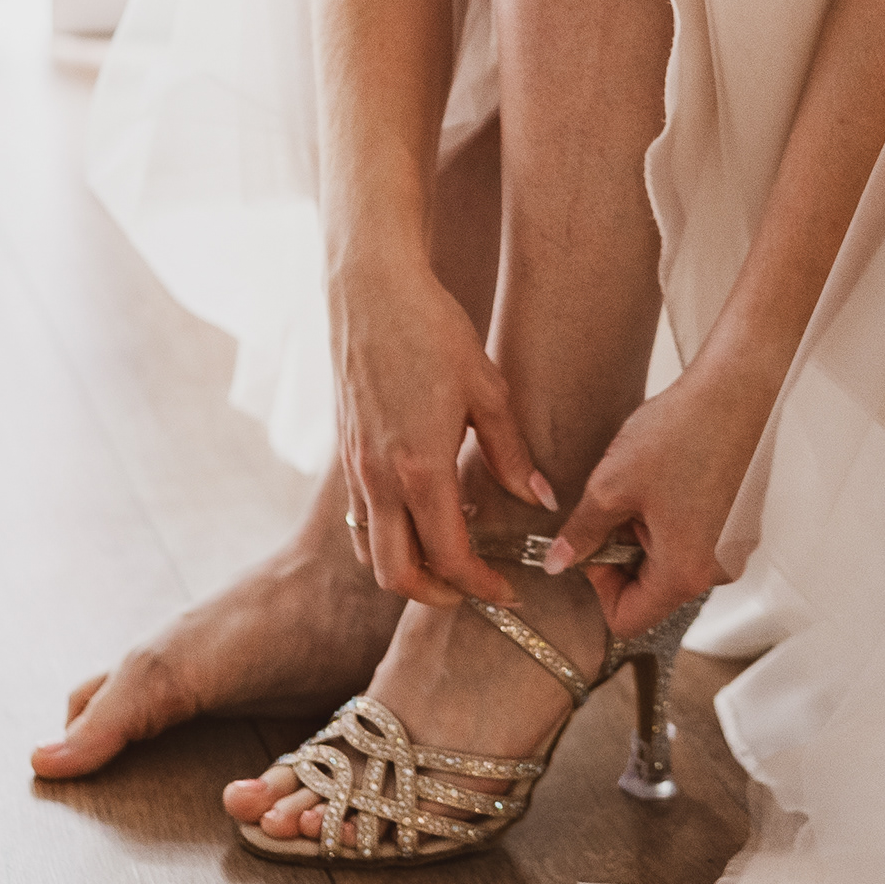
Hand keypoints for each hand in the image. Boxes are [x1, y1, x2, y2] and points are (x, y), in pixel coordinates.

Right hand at [330, 247, 552, 608]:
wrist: (371, 288)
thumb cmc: (432, 329)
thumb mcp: (487, 390)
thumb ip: (511, 454)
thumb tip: (539, 499)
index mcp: (419, 469)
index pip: (449, 559)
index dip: (482, 586)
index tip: (510, 589)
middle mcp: (378, 479)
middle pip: (396, 575)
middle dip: (437, 595)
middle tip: (476, 588)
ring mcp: (355, 467)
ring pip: (370, 551)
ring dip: (407, 569)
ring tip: (448, 555)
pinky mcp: (345, 452)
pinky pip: (360, 517)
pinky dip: (389, 533)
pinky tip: (423, 509)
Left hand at [539, 357, 780, 642]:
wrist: (736, 388)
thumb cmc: (679, 433)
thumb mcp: (612, 484)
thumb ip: (582, 533)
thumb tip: (557, 564)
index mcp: (685, 573)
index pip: (627, 619)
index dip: (598, 584)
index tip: (590, 540)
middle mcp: (716, 571)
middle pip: (650, 592)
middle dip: (621, 554)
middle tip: (612, 504)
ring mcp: (732, 548)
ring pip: (670, 563)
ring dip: (645, 535)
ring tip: (641, 485)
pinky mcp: (739, 525)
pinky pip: (694, 541)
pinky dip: (672, 521)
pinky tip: (667, 478)